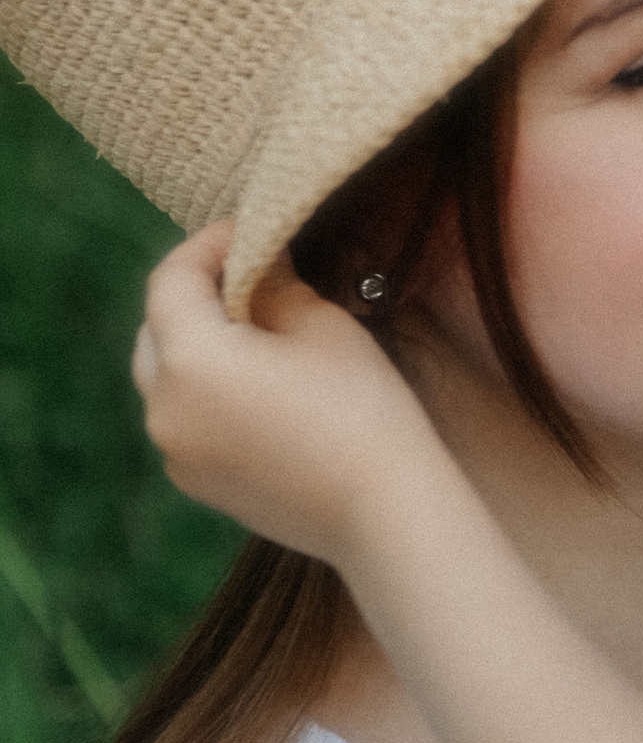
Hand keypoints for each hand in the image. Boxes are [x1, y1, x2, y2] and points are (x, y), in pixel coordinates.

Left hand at [134, 225, 437, 565]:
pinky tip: (258, 386)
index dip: (206, 243)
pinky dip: (206, 391)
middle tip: (246, 271)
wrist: (385, 513)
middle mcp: (164, 407)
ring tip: (252, 328)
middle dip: (194, 294)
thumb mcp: (320, 324)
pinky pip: (184, 418)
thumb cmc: (361, 409)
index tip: (246, 228)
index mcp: (190, 359)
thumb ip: (272, 281)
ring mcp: (174, 451)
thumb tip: (253, 261)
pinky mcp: (196, 481)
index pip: (171, 278)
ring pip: (165, 376)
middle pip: (156, 328)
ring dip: (196, 344)